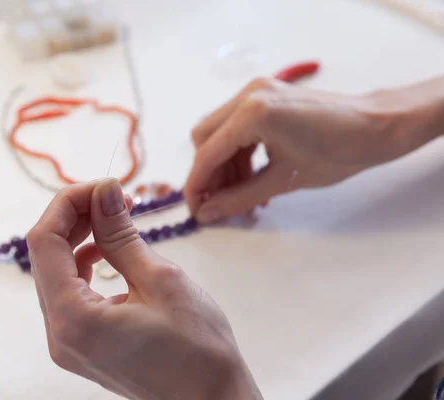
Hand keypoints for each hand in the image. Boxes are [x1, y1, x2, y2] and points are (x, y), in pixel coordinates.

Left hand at [27, 178, 261, 399]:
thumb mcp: (160, 280)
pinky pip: (70, 293)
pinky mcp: (83, 344)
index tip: (103, 186)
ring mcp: (69, 343)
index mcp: (73, 319)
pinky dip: (85, 264)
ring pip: (57, 273)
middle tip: (112, 196)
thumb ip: (121, 234)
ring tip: (116, 217)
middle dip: (74, 218)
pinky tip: (110, 251)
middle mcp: (59, 335)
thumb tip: (103, 191)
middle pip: (45, 257)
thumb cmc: (198, 348)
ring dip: (80, 238)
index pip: (43, 243)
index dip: (67, 204)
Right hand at [184, 76, 440, 222]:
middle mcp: (248, 94)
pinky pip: (237, 127)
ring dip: (225, 166)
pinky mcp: (266, 96)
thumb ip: (239, 198)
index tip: (195, 211)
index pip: (208, 153)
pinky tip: (251, 179)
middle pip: (206, 138)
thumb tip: (207, 214)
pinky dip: (239, 154)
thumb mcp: (284, 181)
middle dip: (209, 174)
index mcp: (253, 113)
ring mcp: (256, 92)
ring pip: (220, 133)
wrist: (377, 126)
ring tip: (240, 198)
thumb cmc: (339, 152)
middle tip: (219, 204)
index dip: (198, 186)